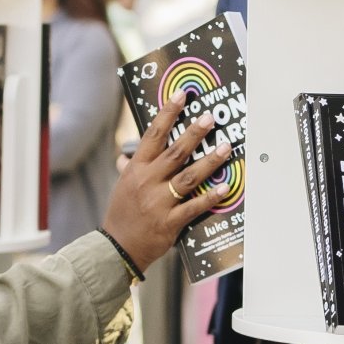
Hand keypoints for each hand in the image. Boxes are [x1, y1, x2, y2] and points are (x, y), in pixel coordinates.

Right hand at [103, 92, 232, 274]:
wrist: (117, 247)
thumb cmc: (122, 214)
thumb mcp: (122, 186)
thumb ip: (129, 168)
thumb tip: (126, 154)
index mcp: (136, 169)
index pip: (153, 135)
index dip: (168, 114)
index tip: (181, 96)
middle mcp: (147, 182)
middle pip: (175, 152)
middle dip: (195, 133)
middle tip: (210, 118)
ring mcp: (159, 202)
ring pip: (189, 177)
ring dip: (210, 161)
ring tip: (226, 147)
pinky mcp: (170, 222)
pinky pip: (194, 206)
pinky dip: (211, 196)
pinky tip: (225, 187)